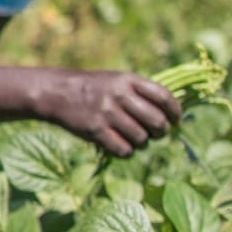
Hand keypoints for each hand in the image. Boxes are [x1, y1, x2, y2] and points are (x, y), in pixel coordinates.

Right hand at [37, 70, 181, 156]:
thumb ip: (142, 93)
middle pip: (157, 122)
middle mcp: (119, 95)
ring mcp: (106, 113)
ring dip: (141, 142)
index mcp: (127, 80)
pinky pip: (124, 150)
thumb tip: (171, 116)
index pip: (164, 97)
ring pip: (142, 139)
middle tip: (154, 133)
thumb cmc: (93, 88)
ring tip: (133, 138)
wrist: (56, 92)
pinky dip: (126, 151)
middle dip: (160, 132)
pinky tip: (119, 145)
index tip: (175, 121)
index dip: (175, 112)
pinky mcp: (95, 130)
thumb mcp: (117, 80)